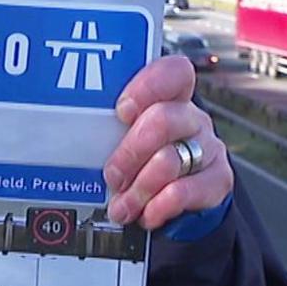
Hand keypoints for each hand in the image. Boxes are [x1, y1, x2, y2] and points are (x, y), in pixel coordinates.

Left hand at [102, 55, 231, 229]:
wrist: (179, 203)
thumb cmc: (140, 162)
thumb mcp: (121, 139)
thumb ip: (107, 130)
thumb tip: (69, 135)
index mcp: (169, 98)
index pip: (173, 72)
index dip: (148, 86)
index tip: (122, 109)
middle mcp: (190, 118)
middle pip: (164, 119)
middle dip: (129, 152)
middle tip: (111, 176)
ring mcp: (207, 148)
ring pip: (170, 160)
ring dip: (138, 188)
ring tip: (121, 205)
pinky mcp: (217, 180)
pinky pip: (185, 191)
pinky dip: (158, 206)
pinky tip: (146, 213)